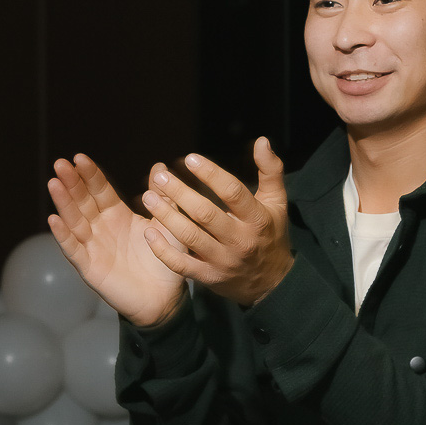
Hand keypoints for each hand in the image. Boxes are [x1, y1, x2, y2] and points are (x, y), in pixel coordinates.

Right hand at [47, 155, 189, 326]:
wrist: (166, 299)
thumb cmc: (165, 261)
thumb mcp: (168, 225)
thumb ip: (163, 198)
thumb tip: (160, 165)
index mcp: (117, 216)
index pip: (100, 191)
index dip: (90, 175)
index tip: (80, 158)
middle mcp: (101, 228)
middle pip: (83, 202)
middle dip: (72, 183)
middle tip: (61, 164)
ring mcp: (93, 247)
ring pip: (74, 221)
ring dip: (63, 203)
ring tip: (54, 184)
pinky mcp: (90, 268)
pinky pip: (74, 250)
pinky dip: (63, 236)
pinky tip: (54, 219)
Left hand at [139, 137, 293, 306]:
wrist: (272, 284)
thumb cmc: (270, 235)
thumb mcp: (277, 203)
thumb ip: (271, 171)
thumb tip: (262, 141)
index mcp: (256, 219)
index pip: (233, 192)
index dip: (211, 174)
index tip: (189, 159)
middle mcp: (240, 240)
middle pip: (206, 214)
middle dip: (180, 193)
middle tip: (160, 176)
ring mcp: (223, 261)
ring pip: (190, 237)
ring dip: (166, 216)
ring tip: (148, 196)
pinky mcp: (210, 277)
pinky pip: (182, 265)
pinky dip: (163, 251)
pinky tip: (148, 232)